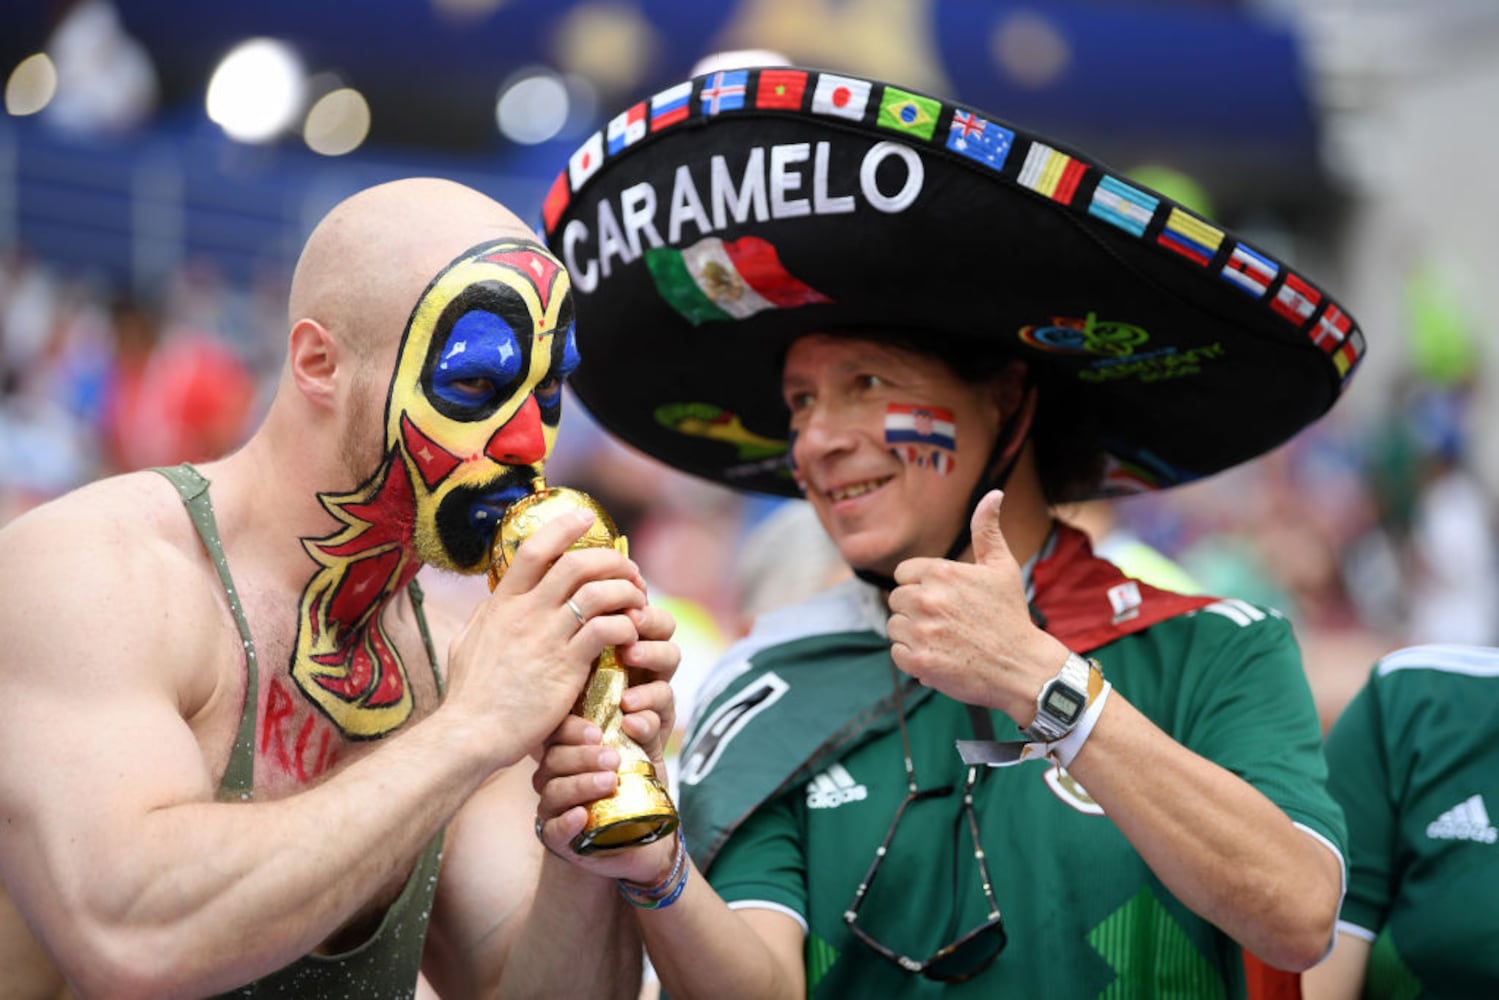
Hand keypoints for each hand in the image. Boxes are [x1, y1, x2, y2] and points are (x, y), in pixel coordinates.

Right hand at [442, 509, 649, 768]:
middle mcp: (525, 613)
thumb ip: (485, 619)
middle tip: (630, 571)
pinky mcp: (566, 667)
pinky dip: (624, 625)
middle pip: (576, 564)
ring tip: (639, 602)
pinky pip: (605, 631)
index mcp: (501, 604)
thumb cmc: (469, 697)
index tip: (586, 519)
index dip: (563, 527)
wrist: (469, 734)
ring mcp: (546, 638)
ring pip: (597, 593)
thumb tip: (493, 601)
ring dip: (626, 591)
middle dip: (611, 561)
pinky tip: (630, 634)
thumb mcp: (467, 645)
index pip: (534, 549)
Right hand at [530, 672, 678, 884]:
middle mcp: (555, 774)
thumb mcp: (653, 746)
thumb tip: (634, 717)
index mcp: (571, 746)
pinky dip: (566, 822)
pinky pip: (552, 830)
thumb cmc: (642, 782)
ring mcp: (554, 807)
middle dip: (583, 757)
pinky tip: (582, 816)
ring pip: (553, 791)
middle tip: (613, 759)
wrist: (648, 834)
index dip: (573, 729)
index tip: (598, 733)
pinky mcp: (559, 839)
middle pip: (553, 759)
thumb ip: (650, 722)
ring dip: (580, 784)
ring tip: (610, 782)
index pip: (558, 730)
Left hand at [886, 490, 1069, 722]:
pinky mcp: (920, 661)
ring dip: (913, 634)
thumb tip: (994, 494)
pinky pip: (897, 653)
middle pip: (897, 600)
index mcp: (941, 572)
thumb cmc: (1010, 615)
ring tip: (944, 639)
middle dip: (916, 610)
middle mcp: (927, 599)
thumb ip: (987, 529)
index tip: (943, 599)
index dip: (921, 586)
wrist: (1022, 667)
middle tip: (947, 622)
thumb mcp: (1002, 567)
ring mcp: (922, 631)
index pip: (904, 574)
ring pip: (895, 626)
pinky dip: (913, 658)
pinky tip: (938, 656)